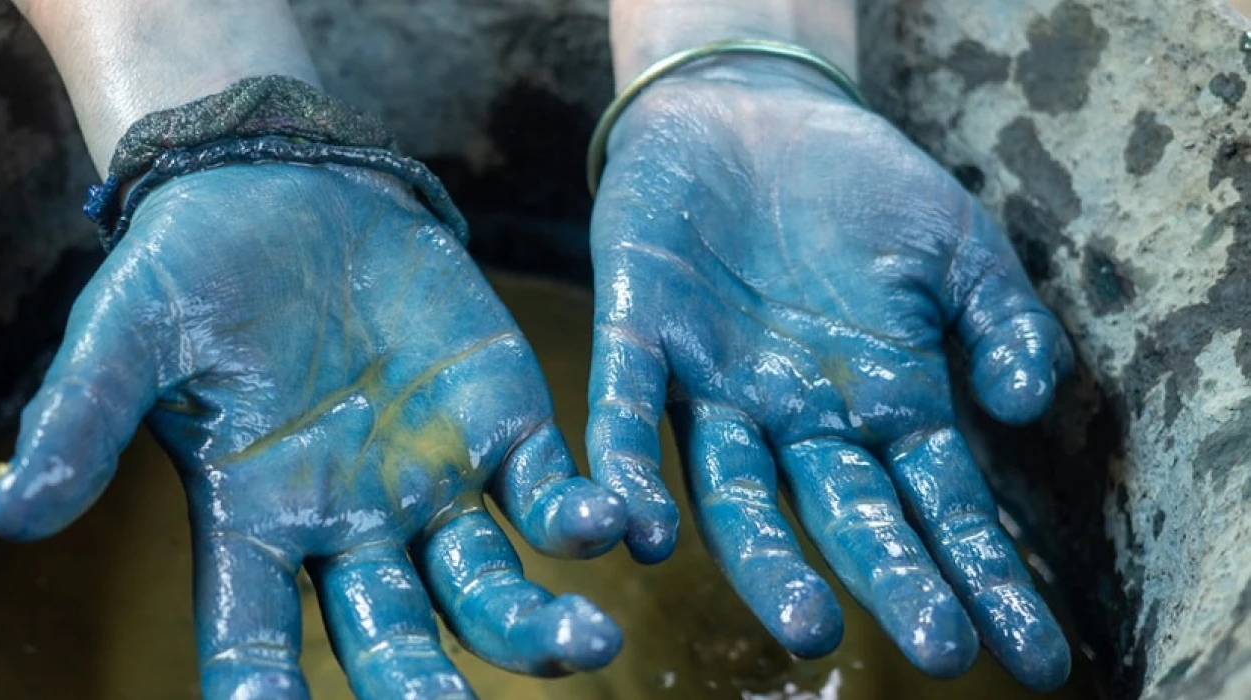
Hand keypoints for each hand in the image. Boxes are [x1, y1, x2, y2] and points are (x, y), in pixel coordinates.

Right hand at [0, 163, 626, 698]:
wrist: (286, 187)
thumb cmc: (192, 270)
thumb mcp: (124, 335)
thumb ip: (79, 420)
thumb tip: (10, 514)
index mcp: (253, 524)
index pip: (251, 642)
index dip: (262, 693)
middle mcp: (349, 527)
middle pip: (391, 638)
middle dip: (425, 686)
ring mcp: (434, 482)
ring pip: (488, 584)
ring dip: (536, 626)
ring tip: (587, 644)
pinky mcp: (501, 423)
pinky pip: (551, 488)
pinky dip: (586, 514)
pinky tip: (619, 525)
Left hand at [586, 59, 1073, 689]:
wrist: (750, 109)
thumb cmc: (860, 189)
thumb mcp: (956, 246)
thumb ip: (1002, 323)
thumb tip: (1024, 404)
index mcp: (883, 402)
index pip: (942, 506)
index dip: (988, 577)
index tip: (1040, 658)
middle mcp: (798, 417)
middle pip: (847, 515)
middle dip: (893, 581)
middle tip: (940, 650)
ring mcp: (716, 385)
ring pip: (735, 492)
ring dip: (765, 561)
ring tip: (805, 629)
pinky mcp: (641, 334)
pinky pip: (627, 412)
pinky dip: (628, 467)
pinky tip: (640, 531)